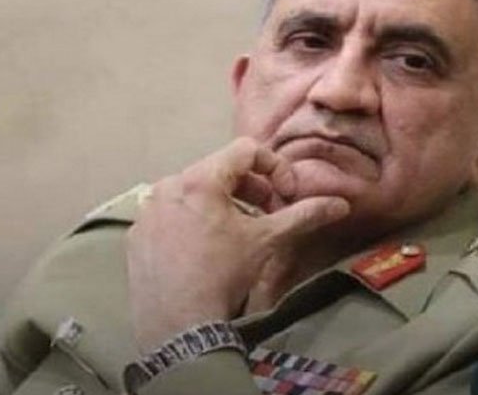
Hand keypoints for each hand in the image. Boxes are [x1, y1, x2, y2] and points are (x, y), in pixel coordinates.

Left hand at [126, 137, 349, 351]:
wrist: (178, 325)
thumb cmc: (224, 274)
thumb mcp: (267, 240)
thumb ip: (303, 215)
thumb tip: (340, 204)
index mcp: (199, 179)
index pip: (245, 150)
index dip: (275, 168)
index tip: (286, 195)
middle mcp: (167, 186)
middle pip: (218, 170)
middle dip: (250, 189)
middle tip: (267, 214)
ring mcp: (148, 211)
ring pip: (194, 193)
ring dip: (222, 204)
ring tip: (237, 233)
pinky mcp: (137, 235)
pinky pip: (170, 215)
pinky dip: (193, 222)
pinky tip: (205, 250)